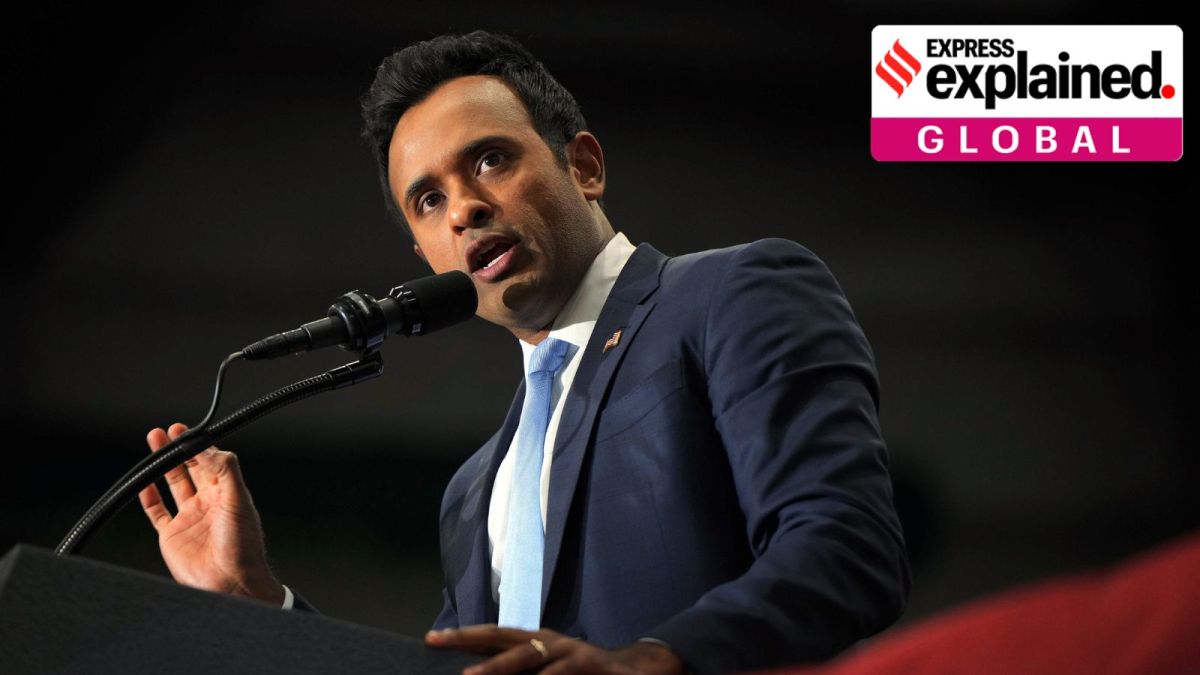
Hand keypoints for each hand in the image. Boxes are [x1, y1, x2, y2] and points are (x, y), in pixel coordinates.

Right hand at [137, 423, 283, 603]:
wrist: (230, 582)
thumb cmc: (242, 545)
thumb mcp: (239, 501)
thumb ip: (227, 471)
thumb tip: (212, 448)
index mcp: (226, 492)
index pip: (210, 460)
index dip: (198, 444)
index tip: (186, 430)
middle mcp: (207, 502)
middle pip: (190, 467)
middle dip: (178, 448)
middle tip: (168, 431)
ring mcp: (189, 517)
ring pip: (172, 484)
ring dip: (162, 464)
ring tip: (155, 442)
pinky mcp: (172, 534)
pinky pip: (157, 511)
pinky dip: (148, 496)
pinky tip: (143, 483)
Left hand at [426, 625, 683, 674]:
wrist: (639, 671)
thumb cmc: (585, 673)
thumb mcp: (551, 668)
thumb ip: (520, 670)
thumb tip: (479, 672)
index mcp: (538, 641)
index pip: (494, 636)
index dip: (464, 637)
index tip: (432, 639)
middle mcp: (552, 642)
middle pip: (508, 644)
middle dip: (477, 650)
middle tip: (450, 659)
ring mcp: (572, 654)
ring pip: (533, 663)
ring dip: (503, 671)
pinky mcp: (591, 668)